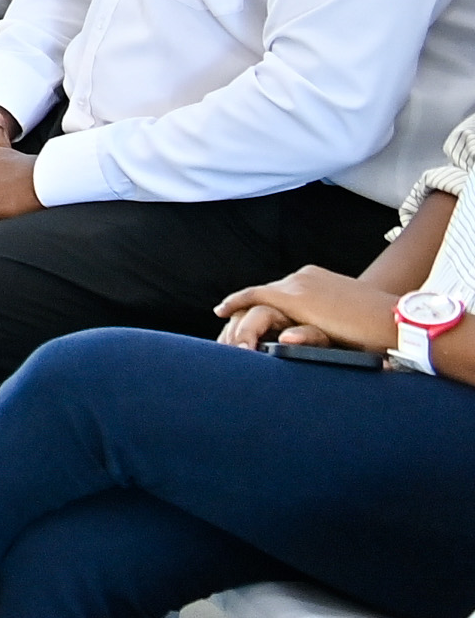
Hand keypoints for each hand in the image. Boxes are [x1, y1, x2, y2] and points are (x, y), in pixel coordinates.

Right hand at [217, 266, 407, 352]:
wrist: (398, 319)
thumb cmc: (365, 338)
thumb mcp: (331, 342)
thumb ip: (304, 338)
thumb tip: (280, 339)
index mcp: (298, 296)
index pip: (254, 295)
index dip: (233, 303)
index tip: (218, 311)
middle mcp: (301, 280)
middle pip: (264, 290)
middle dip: (248, 304)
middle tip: (233, 318)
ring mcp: (313, 275)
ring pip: (280, 287)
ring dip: (268, 301)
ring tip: (259, 316)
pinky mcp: (324, 275)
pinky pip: (294, 284)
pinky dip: (284, 295)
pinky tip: (287, 307)